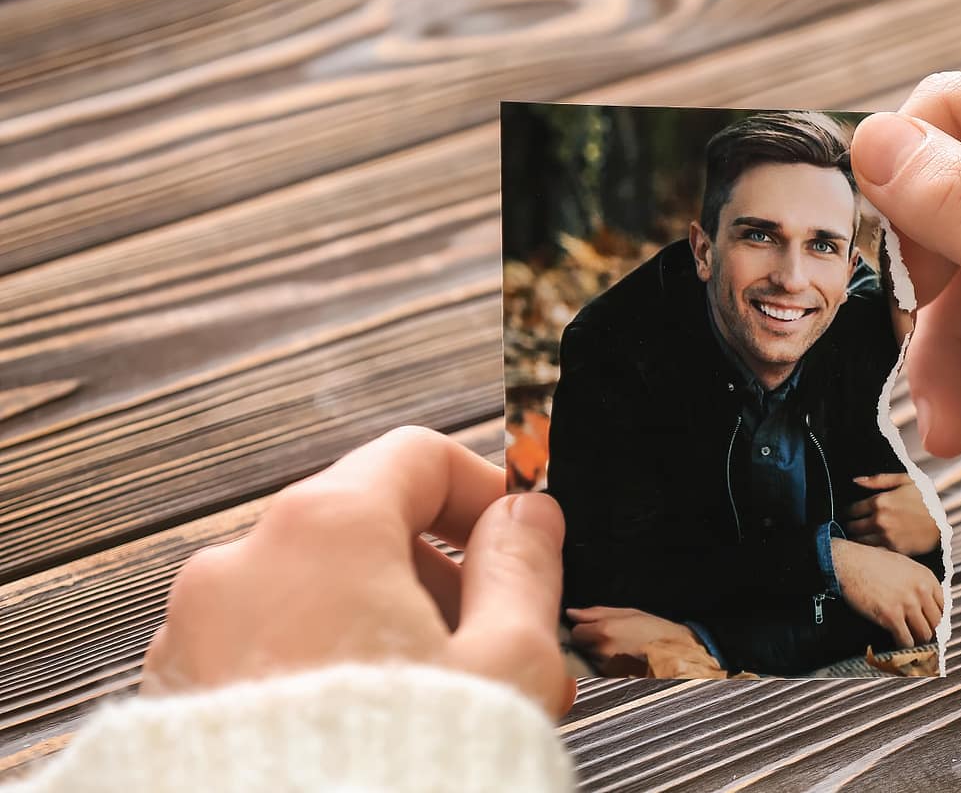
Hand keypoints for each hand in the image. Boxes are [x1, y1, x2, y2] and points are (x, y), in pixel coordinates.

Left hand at [142, 426, 575, 718]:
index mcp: (326, 530)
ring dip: (382, 623)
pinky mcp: (174, 694)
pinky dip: (321, 664)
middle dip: (439, 575)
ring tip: (437, 702)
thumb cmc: (402, 778)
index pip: (417, 458)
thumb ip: (525, 566)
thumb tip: (528, 520)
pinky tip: (369, 732)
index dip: (484, 492)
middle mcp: (244, 563)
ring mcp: (197, 631)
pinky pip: (264, 646)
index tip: (518, 540)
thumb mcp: (510, 661)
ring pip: (312, 590)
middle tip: (496, 642)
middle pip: (363, 524)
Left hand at [566, 606, 700, 663]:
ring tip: (620, 648)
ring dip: (599, 654)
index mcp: (604, 631)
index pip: (575, 632)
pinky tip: (623, 659)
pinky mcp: (612, 680)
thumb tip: (572, 613)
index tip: (595, 628)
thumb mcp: (627, 613)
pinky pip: (600, 670)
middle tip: (612, 637)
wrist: (674, 652)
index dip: (585, 628)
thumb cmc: (653, 630)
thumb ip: (594, 612)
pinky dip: (607, 665)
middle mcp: (602, 652)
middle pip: (581, 646)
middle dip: (591, 641)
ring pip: (590, 659)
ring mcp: (607, 668)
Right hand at [830, 538, 942, 648]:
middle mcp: (920, 590)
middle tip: (919, 636)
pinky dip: (902, 645)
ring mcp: (907, 604)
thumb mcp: (903, 564)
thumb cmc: (871, 562)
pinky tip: (897, 642)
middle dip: (928, 631)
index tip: (930, 625)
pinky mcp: (891, 616)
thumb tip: (925, 601)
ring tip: (909, 641)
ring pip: (924, 635)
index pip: (944, 607)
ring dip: (917, 641)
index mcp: (926, 577)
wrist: (849, 563)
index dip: (937, 619)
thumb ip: (918, 582)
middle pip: (936, 623)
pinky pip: (906, 640)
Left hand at [847, 473, 938, 554]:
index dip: (847, 512)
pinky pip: (870, 552)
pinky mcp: (892, 550)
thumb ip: (878, 479)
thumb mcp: (905, 481)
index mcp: (880, 502)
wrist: (942, 523)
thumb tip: (855, 481)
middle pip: (851, 526)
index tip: (848, 514)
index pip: (851, 510)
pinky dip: (866, 550)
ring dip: (855, 539)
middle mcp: (879, 520)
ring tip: (857, 537)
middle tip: (850, 526)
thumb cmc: (924, 500)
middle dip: (849, 525)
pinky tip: (867, 548)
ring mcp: (885, 537)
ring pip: (858, 541)